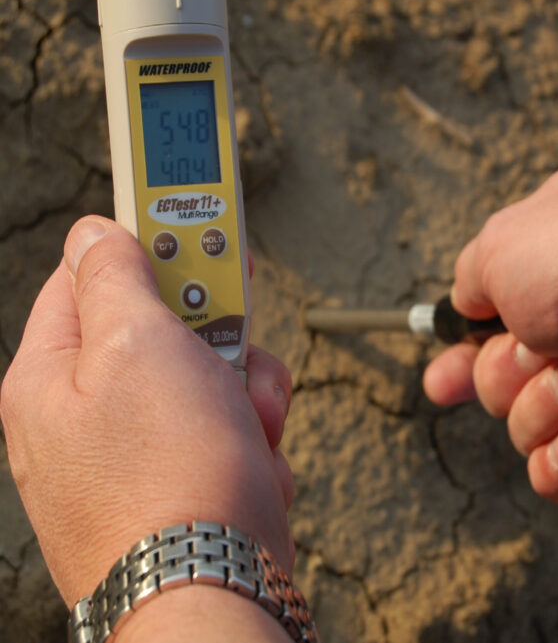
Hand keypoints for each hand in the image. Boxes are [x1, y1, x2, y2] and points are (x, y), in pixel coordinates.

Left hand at [0, 216, 294, 605]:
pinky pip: (226, 437)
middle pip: (164, 331)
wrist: (210, 592)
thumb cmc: (169, 475)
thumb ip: (116, 276)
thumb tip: (97, 231)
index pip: (90, 273)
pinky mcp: (181, 490)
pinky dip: (252, 445)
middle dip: (219, 338)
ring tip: (250, 432)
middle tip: (230, 351)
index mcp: (50, 377)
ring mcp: (133, 458)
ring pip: (209, 384)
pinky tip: (252, 473)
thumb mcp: (138, 344)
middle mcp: (84, 418)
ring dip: (247, 396)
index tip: (197, 220)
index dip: (149, 242)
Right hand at [423, 167, 557, 503]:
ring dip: (539, 408)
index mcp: (539, 292)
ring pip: (530, 429)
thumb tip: (464, 310)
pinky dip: (556, 463)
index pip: (486, 341)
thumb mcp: (501, 249)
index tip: (443, 386)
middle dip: (508, 375)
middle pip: (501, 390)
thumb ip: (473, 282)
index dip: (460, 368)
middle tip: (539, 347)